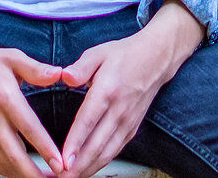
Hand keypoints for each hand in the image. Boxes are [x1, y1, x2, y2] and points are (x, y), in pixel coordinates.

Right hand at [0, 0, 65, 177]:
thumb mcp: (11, 57)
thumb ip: (36, 69)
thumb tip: (60, 74)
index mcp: (5, 98)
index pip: (28, 128)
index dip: (45, 148)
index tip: (61, 163)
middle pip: (15, 156)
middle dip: (35, 174)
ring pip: (4, 164)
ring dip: (24, 176)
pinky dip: (10, 172)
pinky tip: (24, 174)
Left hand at [55, 2, 203, 177]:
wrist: (157, 59)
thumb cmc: (125, 55)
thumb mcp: (99, 52)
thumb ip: (80, 67)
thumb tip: (64, 76)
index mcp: (108, 90)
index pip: (89, 121)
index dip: (75, 142)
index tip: (63, 159)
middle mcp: (119, 110)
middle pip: (97, 144)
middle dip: (78, 165)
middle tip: (60, 177)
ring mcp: (127, 122)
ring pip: (107, 152)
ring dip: (88, 169)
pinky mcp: (132, 128)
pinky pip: (115, 150)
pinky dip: (100, 163)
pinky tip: (87, 170)